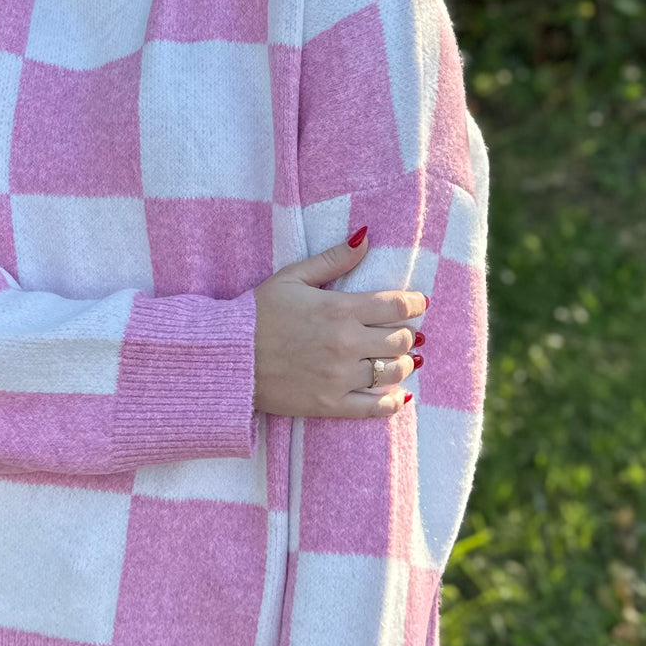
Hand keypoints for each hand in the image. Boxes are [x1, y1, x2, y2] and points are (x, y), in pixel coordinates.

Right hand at [252, 232, 424, 419]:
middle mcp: (346, 344)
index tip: (417, 304)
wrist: (228, 357)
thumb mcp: (292, 277)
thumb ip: (332, 259)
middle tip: (401, 332)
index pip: (397, 306)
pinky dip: (391, 403)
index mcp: (340, 309)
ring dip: (403, 364)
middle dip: (407, 333)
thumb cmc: (258, 313)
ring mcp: (340, 377)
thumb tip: (365, 237)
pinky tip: (396, 396)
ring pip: (393, 372)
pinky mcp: (330, 405)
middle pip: (401, 340)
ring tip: (399, 360)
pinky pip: (375, 408)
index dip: (414, 304)